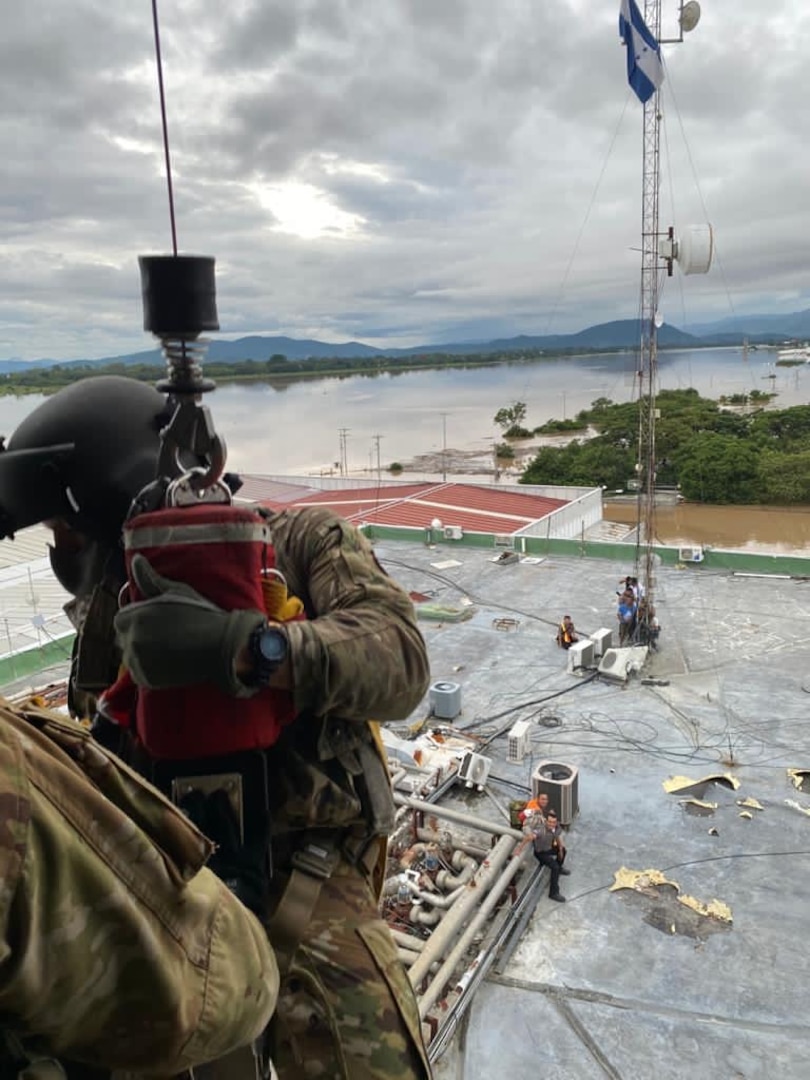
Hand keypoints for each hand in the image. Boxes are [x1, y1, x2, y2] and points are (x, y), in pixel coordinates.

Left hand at [114, 554, 265, 695]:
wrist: (221, 646)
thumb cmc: (200, 614)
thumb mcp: (176, 592)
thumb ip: (150, 579)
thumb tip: (136, 559)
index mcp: (134, 616)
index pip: (122, 618)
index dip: (139, 618)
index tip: (157, 621)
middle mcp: (131, 640)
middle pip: (125, 637)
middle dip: (140, 635)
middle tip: (166, 635)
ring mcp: (137, 662)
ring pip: (132, 656)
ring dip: (144, 653)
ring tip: (169, 648)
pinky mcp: (146, 679)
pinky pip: (140, 673)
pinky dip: (150, 670)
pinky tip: (170, 660)